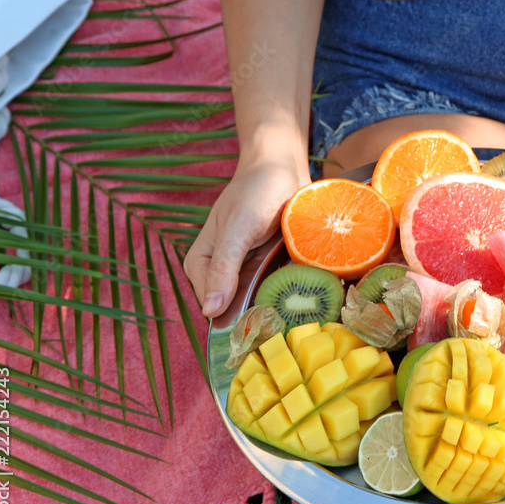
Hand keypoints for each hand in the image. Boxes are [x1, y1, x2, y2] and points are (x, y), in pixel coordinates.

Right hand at [184, 158, 310, 316]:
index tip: (258, 334)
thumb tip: (209, 311)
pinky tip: (304, 299)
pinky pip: (275, 290)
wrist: (281, 168)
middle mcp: (220, 271)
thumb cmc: (254, 192)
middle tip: (283, 326)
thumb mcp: (238, 230)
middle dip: (258, 317)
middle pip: (235, 309)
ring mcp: (245, 270)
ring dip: (276, 308)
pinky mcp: (268, 266)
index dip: (234, 321)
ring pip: (257, 302)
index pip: (212, 307)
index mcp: (200, 264)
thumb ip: (223, 268)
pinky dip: (287, 294)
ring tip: (297, 313)